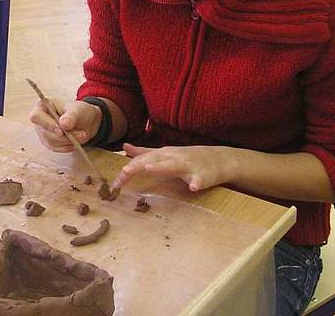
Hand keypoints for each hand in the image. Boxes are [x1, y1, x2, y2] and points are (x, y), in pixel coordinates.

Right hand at [29, 99, 101, 152]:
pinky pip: (55, 148)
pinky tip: (75, 142)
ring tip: (81, 135)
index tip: (61, 131)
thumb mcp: (77, 110)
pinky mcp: (48, 142)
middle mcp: (40, 120)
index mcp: (42, 106)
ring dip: (67, 142)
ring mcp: (43, 132)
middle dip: (63, 136)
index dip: (48, 124)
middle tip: (80, 134)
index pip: (36, 117)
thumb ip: (71, 116)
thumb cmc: (78, 111)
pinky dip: (66, 147)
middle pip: (45, 132)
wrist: (84, 120)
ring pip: (51, 142)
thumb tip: (64, 125)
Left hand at [112, 143, 235, 191]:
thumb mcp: (164, 153)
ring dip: (162, 166)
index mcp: (163, 154)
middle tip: (123, 173)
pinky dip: (197, 183)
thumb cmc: (189, 158)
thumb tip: (124, 147)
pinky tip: (193, 187)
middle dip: (138, 166)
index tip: (114, 185)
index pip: (141, 161)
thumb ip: (144, 152)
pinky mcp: (203, 175)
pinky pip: (200, 180)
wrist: (220, 159)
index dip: (127, 171)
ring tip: (149, 168)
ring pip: (174, 165)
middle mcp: (173, 157)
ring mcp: (188, 165)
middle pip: (153, 160)